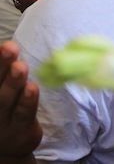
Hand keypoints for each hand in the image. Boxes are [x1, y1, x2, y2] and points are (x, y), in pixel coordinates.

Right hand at [0, 42, 41, 160]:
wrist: (9, 147)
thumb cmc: (6, 110)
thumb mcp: (2, 89)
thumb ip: (5, 71)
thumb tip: (9, 45)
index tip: (5, 44)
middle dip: (2, 64)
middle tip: (10, 47)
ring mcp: (2, 118)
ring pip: (7, 99)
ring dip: (14, 82)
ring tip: (21, 66)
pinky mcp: (19, 128)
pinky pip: (23, 113)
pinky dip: (27, 100)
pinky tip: (32, 88)